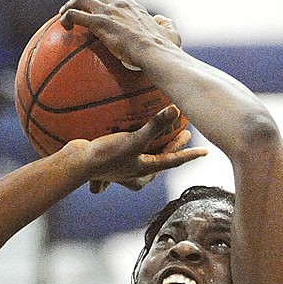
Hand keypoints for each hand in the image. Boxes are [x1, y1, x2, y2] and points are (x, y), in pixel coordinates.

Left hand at [59, 0, 178, 72]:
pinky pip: (77, 15)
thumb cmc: (164, 49)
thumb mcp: (172, 34)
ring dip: (71, 5)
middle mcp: (120, 4)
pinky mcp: (99, 22)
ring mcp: (108, 12)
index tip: (103, 8)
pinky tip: (63, 26)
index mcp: (134, 7)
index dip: (108, 0)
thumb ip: (168, 25)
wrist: (154, 52)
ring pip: (82, 0)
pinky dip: (67, 17)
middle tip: (78, 9)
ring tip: (63, 14)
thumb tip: (165, 20)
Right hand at [80, 107, 203, 190]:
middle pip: (161, 158)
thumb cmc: (106, 156)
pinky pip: (130, 150)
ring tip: (161, 132)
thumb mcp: (134, 141)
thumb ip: (155, 127)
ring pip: (146, 156)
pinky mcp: (112, 160)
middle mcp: (137, 173)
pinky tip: (132, 130)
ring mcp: (124, 169)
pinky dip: (136, 141)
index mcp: (146, 171)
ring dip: (155, 145)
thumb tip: (176, 110)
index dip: (190, 155)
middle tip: (185, 134)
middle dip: (173, 147)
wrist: (77, 164)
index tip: (205, 152)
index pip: (174, 161)